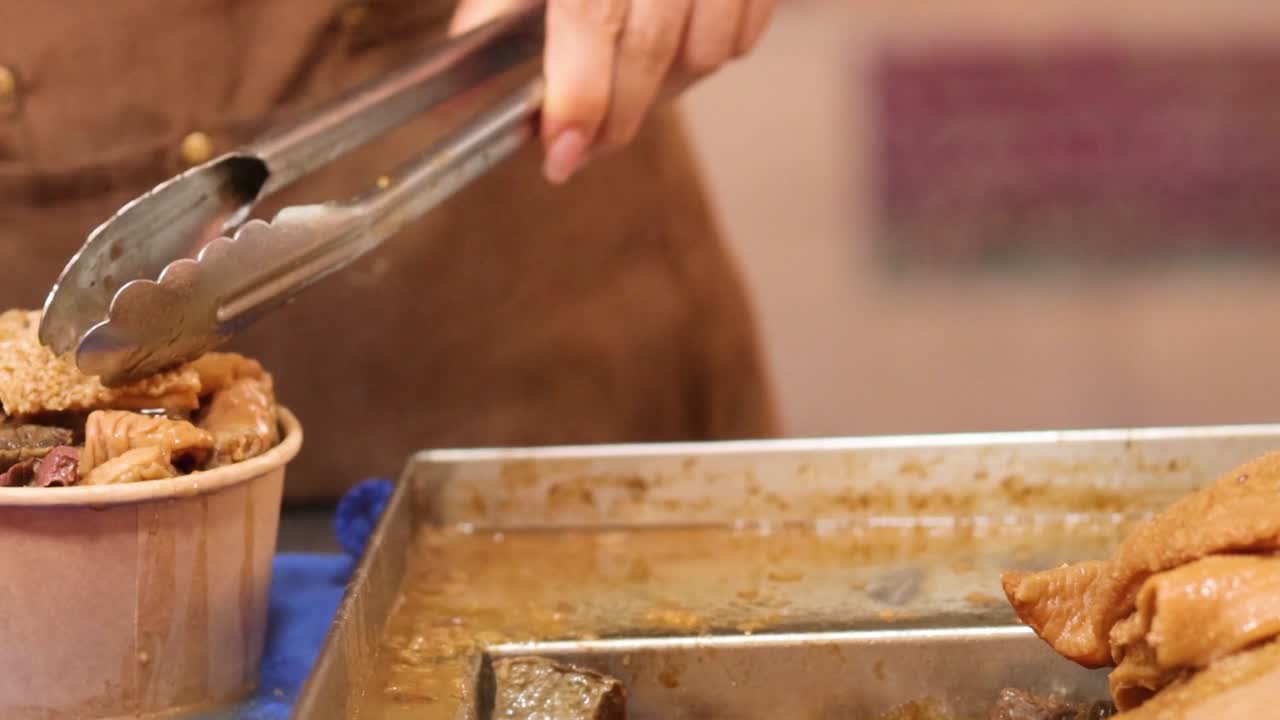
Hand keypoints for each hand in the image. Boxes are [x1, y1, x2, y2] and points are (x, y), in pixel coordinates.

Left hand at [452, 0, 775, 183]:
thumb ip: (497, 7)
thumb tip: (467, 88)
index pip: (592, 17)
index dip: (580, 94)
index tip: (561, 148)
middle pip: (651, 49)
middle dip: (615, 117)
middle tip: (582, 149)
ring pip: (704, 53)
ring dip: (662, 91)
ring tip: (625, 93)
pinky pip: (741, 37)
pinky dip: (706, 56)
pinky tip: (671, 49)